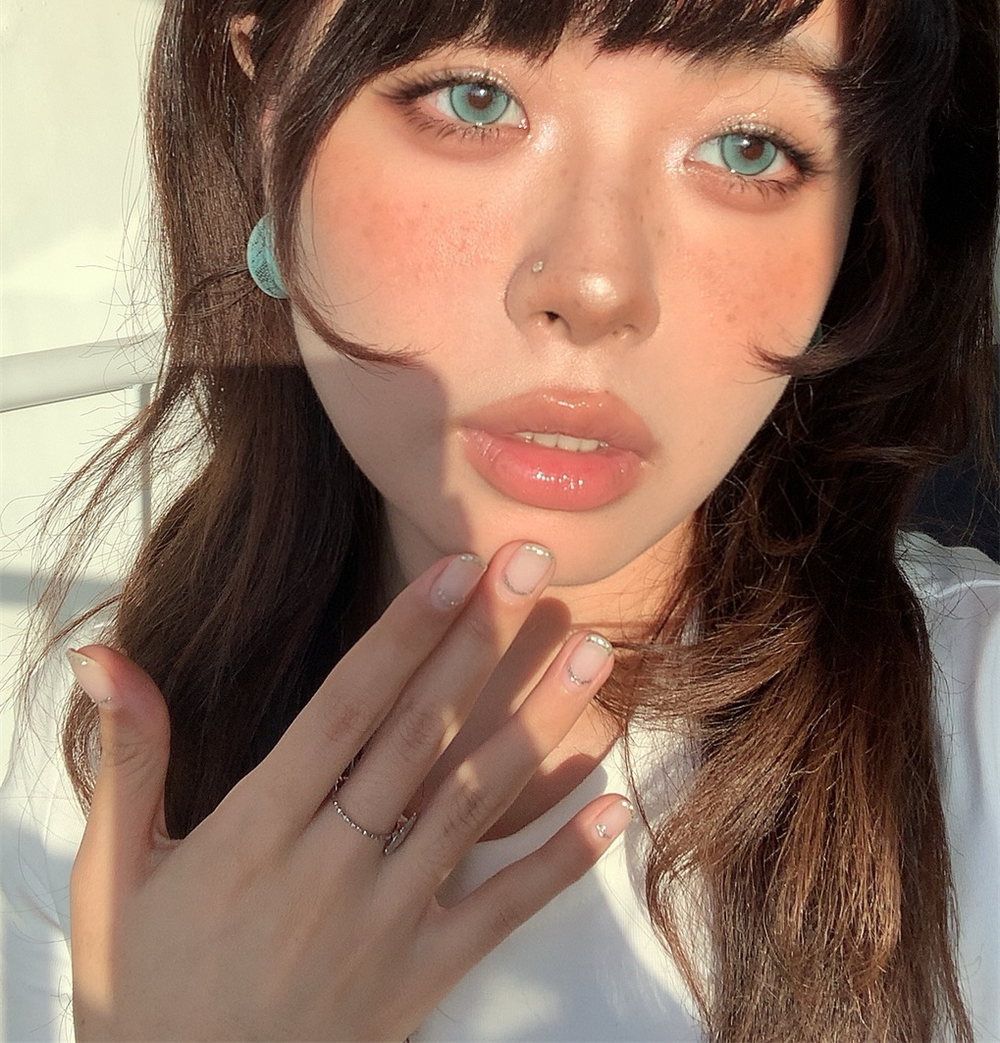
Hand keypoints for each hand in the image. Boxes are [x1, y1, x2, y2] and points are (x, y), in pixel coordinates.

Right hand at [68, 541, 631, 1041]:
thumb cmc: (145, 986)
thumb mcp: (113, 873)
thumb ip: (129, 759)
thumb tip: (101, 656)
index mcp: (256, 828)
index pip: (345, 708)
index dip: (404, 633)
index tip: (457, 568)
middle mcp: (330, 865)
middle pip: (421, 734)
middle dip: (480, 643)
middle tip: (531, 567)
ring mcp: (385, 923)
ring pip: (474, 802)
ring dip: (538, 723)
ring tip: (591, 654)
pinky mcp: (422, 977)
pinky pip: (503, 911)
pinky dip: (561, 858)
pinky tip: (612, 803)